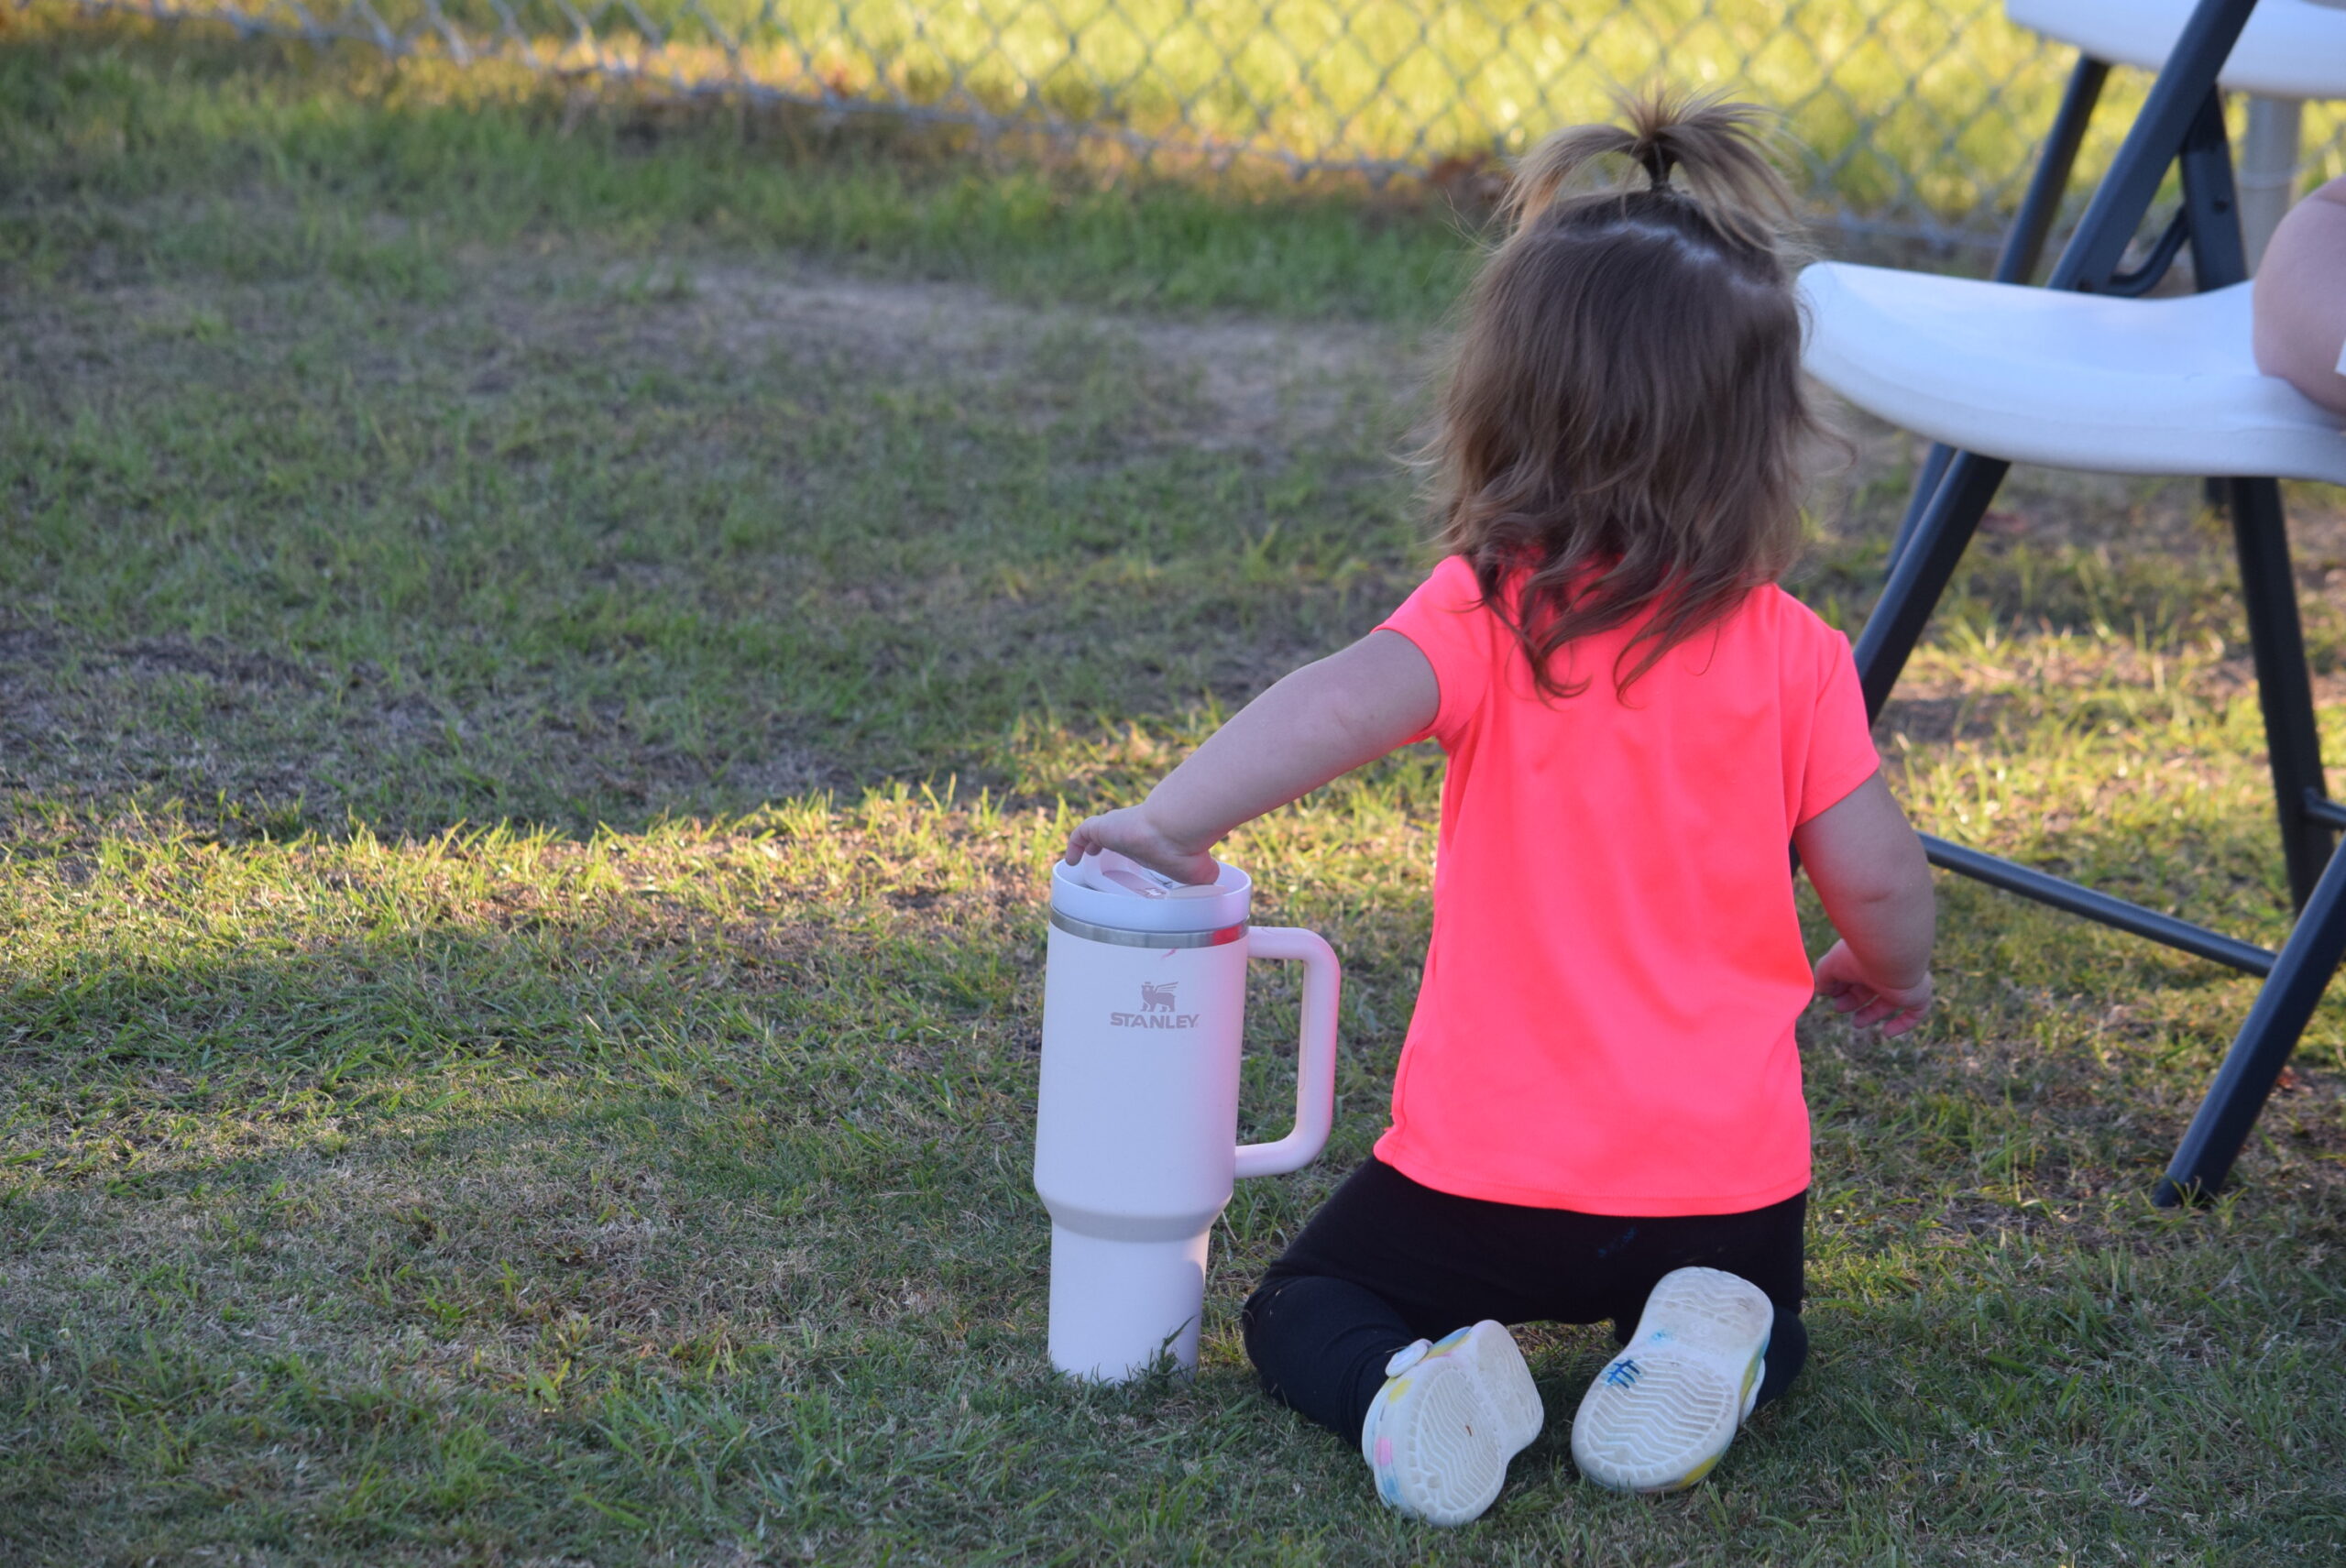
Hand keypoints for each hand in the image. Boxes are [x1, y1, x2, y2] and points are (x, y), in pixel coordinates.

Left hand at [1062, 805, 1219, 885]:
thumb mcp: (1198, 873)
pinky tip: (1071, 861)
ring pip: (1097, 833)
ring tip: (1082, 861)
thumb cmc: (1187, 851)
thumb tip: (1214, 901)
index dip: (1132, 851)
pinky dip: (1074, 845)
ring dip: (1089, 845)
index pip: (1139, 844)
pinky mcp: (1102, 826)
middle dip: (1109, 847)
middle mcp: (1133, 833)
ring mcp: (1117, 829)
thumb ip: (1202, 884)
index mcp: (1152, 842)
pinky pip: (1081, 833)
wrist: (1174, 831)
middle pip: (1116, 837)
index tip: (1130, 864)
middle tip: (1103, 865)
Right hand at [1813, 940, 1932, 1035]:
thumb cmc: (1859, 954)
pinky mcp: (1917, 995)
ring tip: (1857, 1023)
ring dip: (1872, 1013)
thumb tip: (1822, 990)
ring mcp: (1903, 982)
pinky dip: (1902, 1024)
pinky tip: (1887, 1033)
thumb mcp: (1832, 965)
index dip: (1841, 985)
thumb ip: (1824, 976)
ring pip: (1890, 1001)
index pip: (1856, 973)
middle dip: (1853, 999)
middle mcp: (1887, 968)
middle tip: (1839, 1008)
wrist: (1890, 952)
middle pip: (1871, 987)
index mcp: (1869, 957)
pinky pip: (1916, 1013)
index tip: (1828, 993)